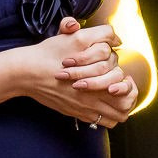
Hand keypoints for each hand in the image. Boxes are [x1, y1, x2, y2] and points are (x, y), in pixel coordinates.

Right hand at [19, 19, 136, 126]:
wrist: (27, 73)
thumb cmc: (49, 53)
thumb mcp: (73, 38)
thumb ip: (98, 35)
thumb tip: (117, 39)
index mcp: (96, 76)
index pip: (126, 88)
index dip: (129, 84)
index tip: (125, 77)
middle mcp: (92, 95)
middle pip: (125, 106)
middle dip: (128, 97)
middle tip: (122, 89)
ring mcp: (84, 107)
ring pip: (116, 117)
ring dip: (119, 109)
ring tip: (114, 99)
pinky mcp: (75, 113)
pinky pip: (100, 122)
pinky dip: (106, 117)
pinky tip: (100, 104)